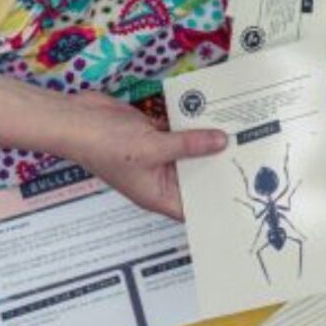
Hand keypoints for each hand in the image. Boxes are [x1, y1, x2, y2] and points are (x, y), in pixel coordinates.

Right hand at [63, 92, 226, 219]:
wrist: (75, 117)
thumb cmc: (104, 144)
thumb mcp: (153, 148)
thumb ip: (189, 145)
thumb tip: (220, 142)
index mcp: (158, 195)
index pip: (193, 208)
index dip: (215, 203)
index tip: (241, 193)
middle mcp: (160, 180)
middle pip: (196, 177)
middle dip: (217, 167)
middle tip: (249, 158)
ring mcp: (157, 157)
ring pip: (190, 153)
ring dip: (208, 143)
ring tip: (240, 136)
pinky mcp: (154, 135)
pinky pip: (180, 133)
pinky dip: (193, 126)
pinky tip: (215, 117)